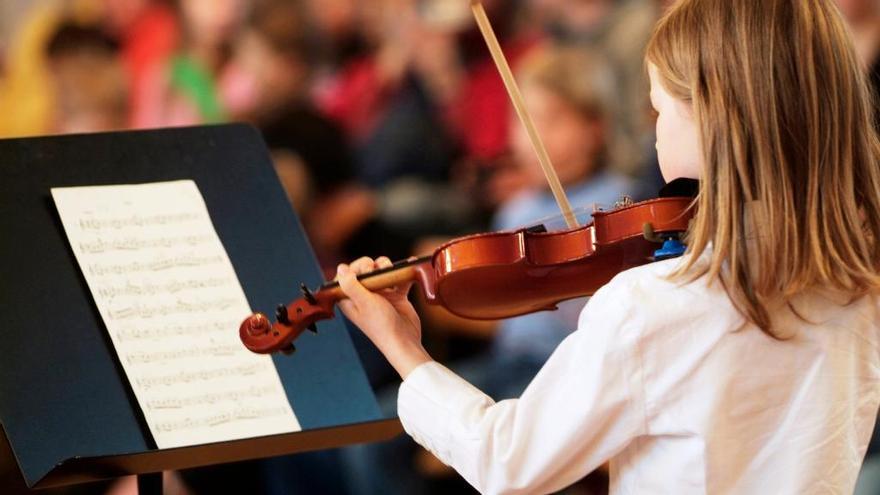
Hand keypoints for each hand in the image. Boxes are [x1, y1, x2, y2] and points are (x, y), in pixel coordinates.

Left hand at [336, 256, 431, 378]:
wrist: (405, 341)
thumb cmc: (381, 325)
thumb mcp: (364, 302)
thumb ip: (351, 285)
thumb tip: (341, 268)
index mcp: (350, 300)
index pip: (345, 277)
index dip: (353, 269)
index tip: (363, 270)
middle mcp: (364, 296)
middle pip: (363, 270)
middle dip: (370, 265)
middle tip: (375, 271)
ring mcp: (380, 295)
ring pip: (381, 271)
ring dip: (387, 267)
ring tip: (392, 272)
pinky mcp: (396, 296)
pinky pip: (398, 279)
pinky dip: (403, 273)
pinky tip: (409, 266)